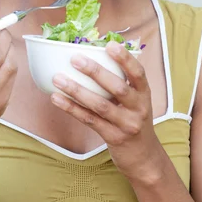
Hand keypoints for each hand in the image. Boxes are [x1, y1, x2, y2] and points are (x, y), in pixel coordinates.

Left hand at [51, 41, 160, 179]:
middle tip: (75, 59)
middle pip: (117, 88)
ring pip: (100, 105)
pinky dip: (71, 108)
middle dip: (96, 72)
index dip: (125, 59)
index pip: (138, 73)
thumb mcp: (136, 101)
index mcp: (144, 94)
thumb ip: (122, 83)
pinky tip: (56, 98)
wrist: (143, 157)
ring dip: (77, 90)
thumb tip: (95, 56)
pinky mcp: (113, 137)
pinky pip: (89, 120)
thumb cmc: (133, 120)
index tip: (110, 45)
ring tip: (58, 78)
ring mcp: (126, 124)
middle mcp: (138, 108)